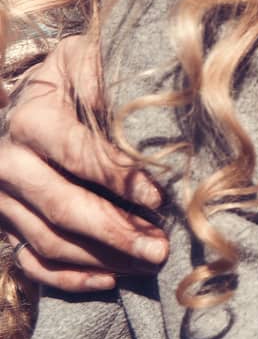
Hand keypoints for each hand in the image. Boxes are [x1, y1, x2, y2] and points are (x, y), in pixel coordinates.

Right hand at [0, 34, 167, 290]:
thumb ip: (101, 72)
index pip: (77, 156)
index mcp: (29, 122)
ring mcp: (3, 200)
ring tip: (150, 262)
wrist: (29, 99)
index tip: (159, 198)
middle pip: (61, 207)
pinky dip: (70, 278)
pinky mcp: (5, 225)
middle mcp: (8, 164)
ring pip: (48, 241)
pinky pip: (32, 263)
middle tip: (161, 247)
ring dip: (102, 258)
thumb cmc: (71, 78)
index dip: (118, 178)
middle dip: (115, 231)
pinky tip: (111, 280)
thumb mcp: (81, 58)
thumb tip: (126, 101)